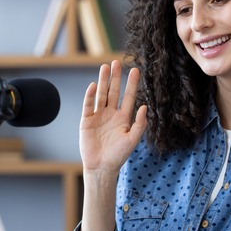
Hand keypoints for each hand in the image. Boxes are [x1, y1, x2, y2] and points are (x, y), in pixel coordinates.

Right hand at [79, 60, 147, 178]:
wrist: (101, 168)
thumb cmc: (118, 156)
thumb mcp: (132, 140)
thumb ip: (139, 124)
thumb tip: (144, 107)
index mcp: (123, 118)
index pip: (129, 97)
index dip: (132, 84)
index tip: (135, 70)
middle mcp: (111, 114)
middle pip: (113, 92)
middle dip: (115, 78)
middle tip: (117, 62)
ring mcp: (98, 116)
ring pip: (101, 95)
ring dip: (102, 81)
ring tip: (104, 67)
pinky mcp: (86, 121)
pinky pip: (88, 105)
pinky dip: (90, 96)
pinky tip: (93, 86)